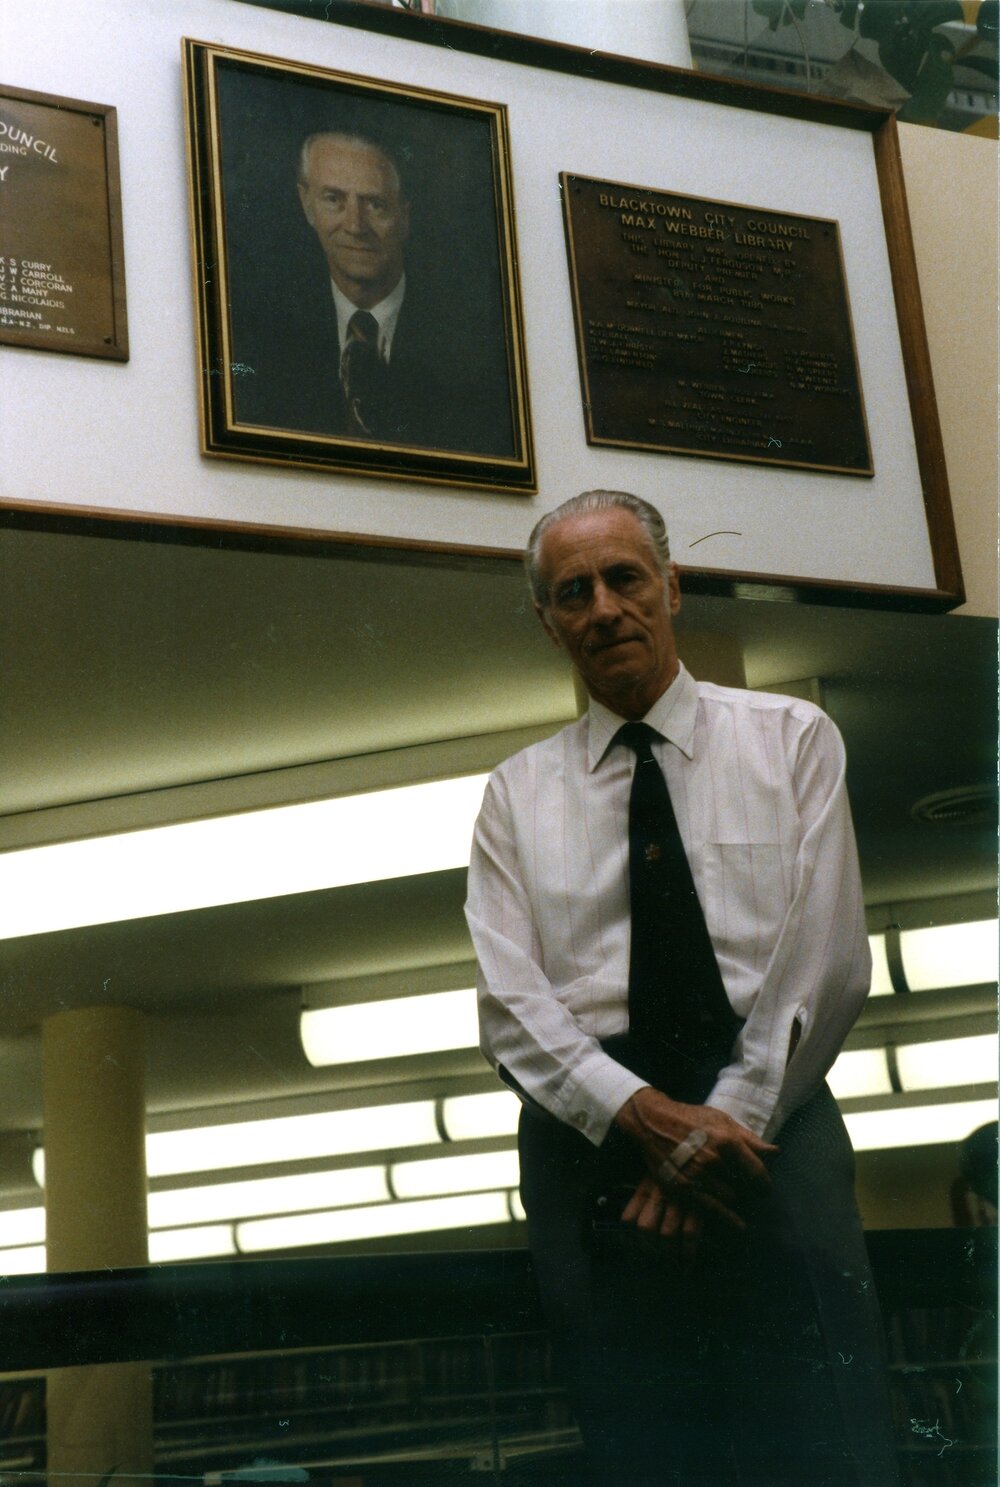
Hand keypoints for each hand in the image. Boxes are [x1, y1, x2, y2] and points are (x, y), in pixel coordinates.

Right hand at [614, 1087, 776, 1241]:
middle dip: (743, 1187)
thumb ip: (749, 1139)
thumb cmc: (691, 1118)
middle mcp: (714, 1159)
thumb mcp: (721, 1120)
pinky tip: (739, 1225)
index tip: (765, 1190)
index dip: (764, 1184)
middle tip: (740, 1185)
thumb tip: (776, 1152)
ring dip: (731, 1196)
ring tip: (727, 1191)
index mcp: (727, 1140)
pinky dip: (728, 1217)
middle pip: (742, 1185)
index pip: (756, 1171)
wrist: (653, 1122)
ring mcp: (697, 1175)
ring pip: (729, 1197)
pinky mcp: (683, 1187)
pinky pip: (712, 1209)